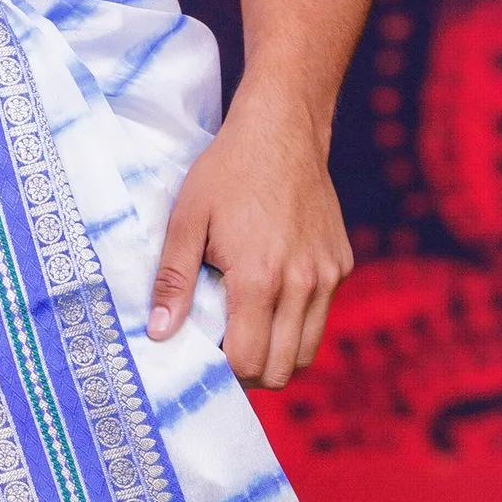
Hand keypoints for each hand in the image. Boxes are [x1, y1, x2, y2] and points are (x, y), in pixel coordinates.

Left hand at [145, 90, 352, 389]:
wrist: (282, 129)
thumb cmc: (227, 172)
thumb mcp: (186, 220)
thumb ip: (173, 281)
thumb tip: (160, 333)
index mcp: (259, 278)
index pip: (248, 362)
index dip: (224, 369)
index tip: (205, 352)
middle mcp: (302, 284)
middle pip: (283, 371)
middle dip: (252, 371)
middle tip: (226, 349)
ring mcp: (328, 276)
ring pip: (307, 352)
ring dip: (278, 353)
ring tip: (249, 328)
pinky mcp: (342, 264)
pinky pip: (321, 316)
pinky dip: (297, 322)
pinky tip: (272, 293)